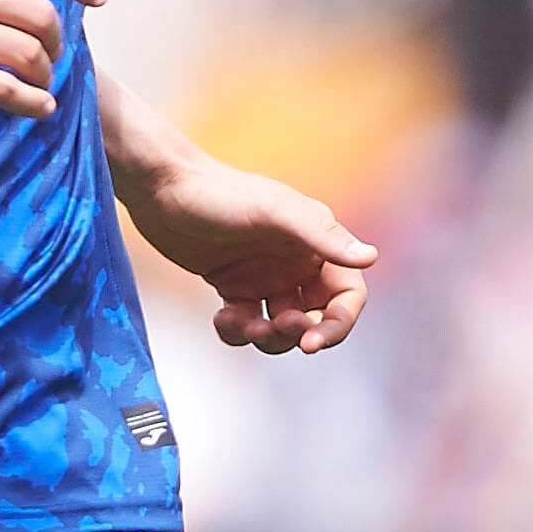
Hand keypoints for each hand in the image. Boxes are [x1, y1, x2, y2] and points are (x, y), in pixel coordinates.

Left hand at [119, 154, 375, 355]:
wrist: (161, 189)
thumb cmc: (219, 193)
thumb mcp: (273, 212)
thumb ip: (322, 235)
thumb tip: (370, 257)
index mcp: (314, 242)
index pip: (347, 294)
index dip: (339, 323)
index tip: (313, 342)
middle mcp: (295, 261)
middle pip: (317, 318)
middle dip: (298, 333)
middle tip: (272, 327)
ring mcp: (264, 276)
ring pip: (281, 328)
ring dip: (265, 336)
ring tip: (240, 322)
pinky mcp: (233, 286)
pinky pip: (247, 324)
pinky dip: (236, 331)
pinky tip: (220, 316)